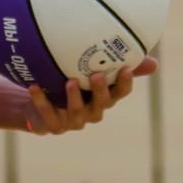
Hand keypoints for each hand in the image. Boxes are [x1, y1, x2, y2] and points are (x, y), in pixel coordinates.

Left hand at [24, 56, 157, 136]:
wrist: (40, 104)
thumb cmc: (70, 83)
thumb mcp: (88, 70)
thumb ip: (111, 62)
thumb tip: (148, 57)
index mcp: (104, 97)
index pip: (120, 92)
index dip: (124, 83)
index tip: (126, 68)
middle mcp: (92, 111)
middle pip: (102, 104)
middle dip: (100, 91)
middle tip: (97, 76)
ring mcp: (74, 120)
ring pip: (77, 112)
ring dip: (74, 97)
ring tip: (70, 82)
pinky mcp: (54, 125)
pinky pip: (48, 113)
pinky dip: (41, 101)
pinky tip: (35, 87)